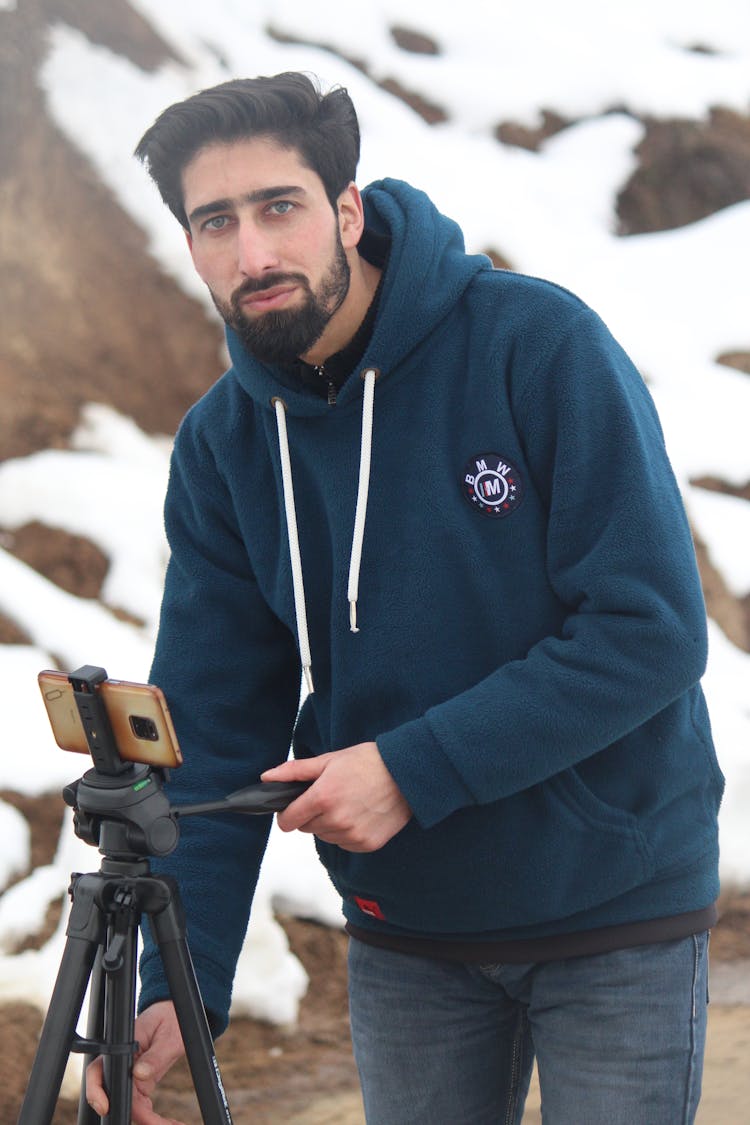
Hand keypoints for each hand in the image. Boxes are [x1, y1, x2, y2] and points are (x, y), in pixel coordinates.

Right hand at [85, 1000, 185, 1123]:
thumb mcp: (169, 1035)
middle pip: (117, 1099)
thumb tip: (139, 1074)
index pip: (98, 1072)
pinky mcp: (139, 1086)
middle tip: (164, 1124)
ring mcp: (130, 1078)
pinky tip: (170, 1122)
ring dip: (150, 1122)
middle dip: (139, 1118)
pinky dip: (154, 1119)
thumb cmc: (170, 1018)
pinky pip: (142, 1109)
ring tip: (173, 1124)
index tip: (106, 1107)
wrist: (175, 1016)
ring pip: (131, 1109)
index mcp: (122, 1047)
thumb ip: (156, 1055)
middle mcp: (122, 1065)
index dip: (97, 1093)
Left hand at [262, 741, 411, 851]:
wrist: (406, 774)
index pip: (288, 821)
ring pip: (325, 836)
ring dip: (329, 824)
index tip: (293, 807)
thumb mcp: (329, 760)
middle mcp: (336, 820)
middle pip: (306, 828)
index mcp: (323, 798)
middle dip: (311, 814)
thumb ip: (295, 772)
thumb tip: (267, 777)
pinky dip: (347, 832)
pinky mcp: (367, 844)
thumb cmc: (369, 762)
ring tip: (348, 802)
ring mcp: (352, 835)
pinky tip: (360, 814)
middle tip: (330, 795)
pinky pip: (344, 843)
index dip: (287, 813)